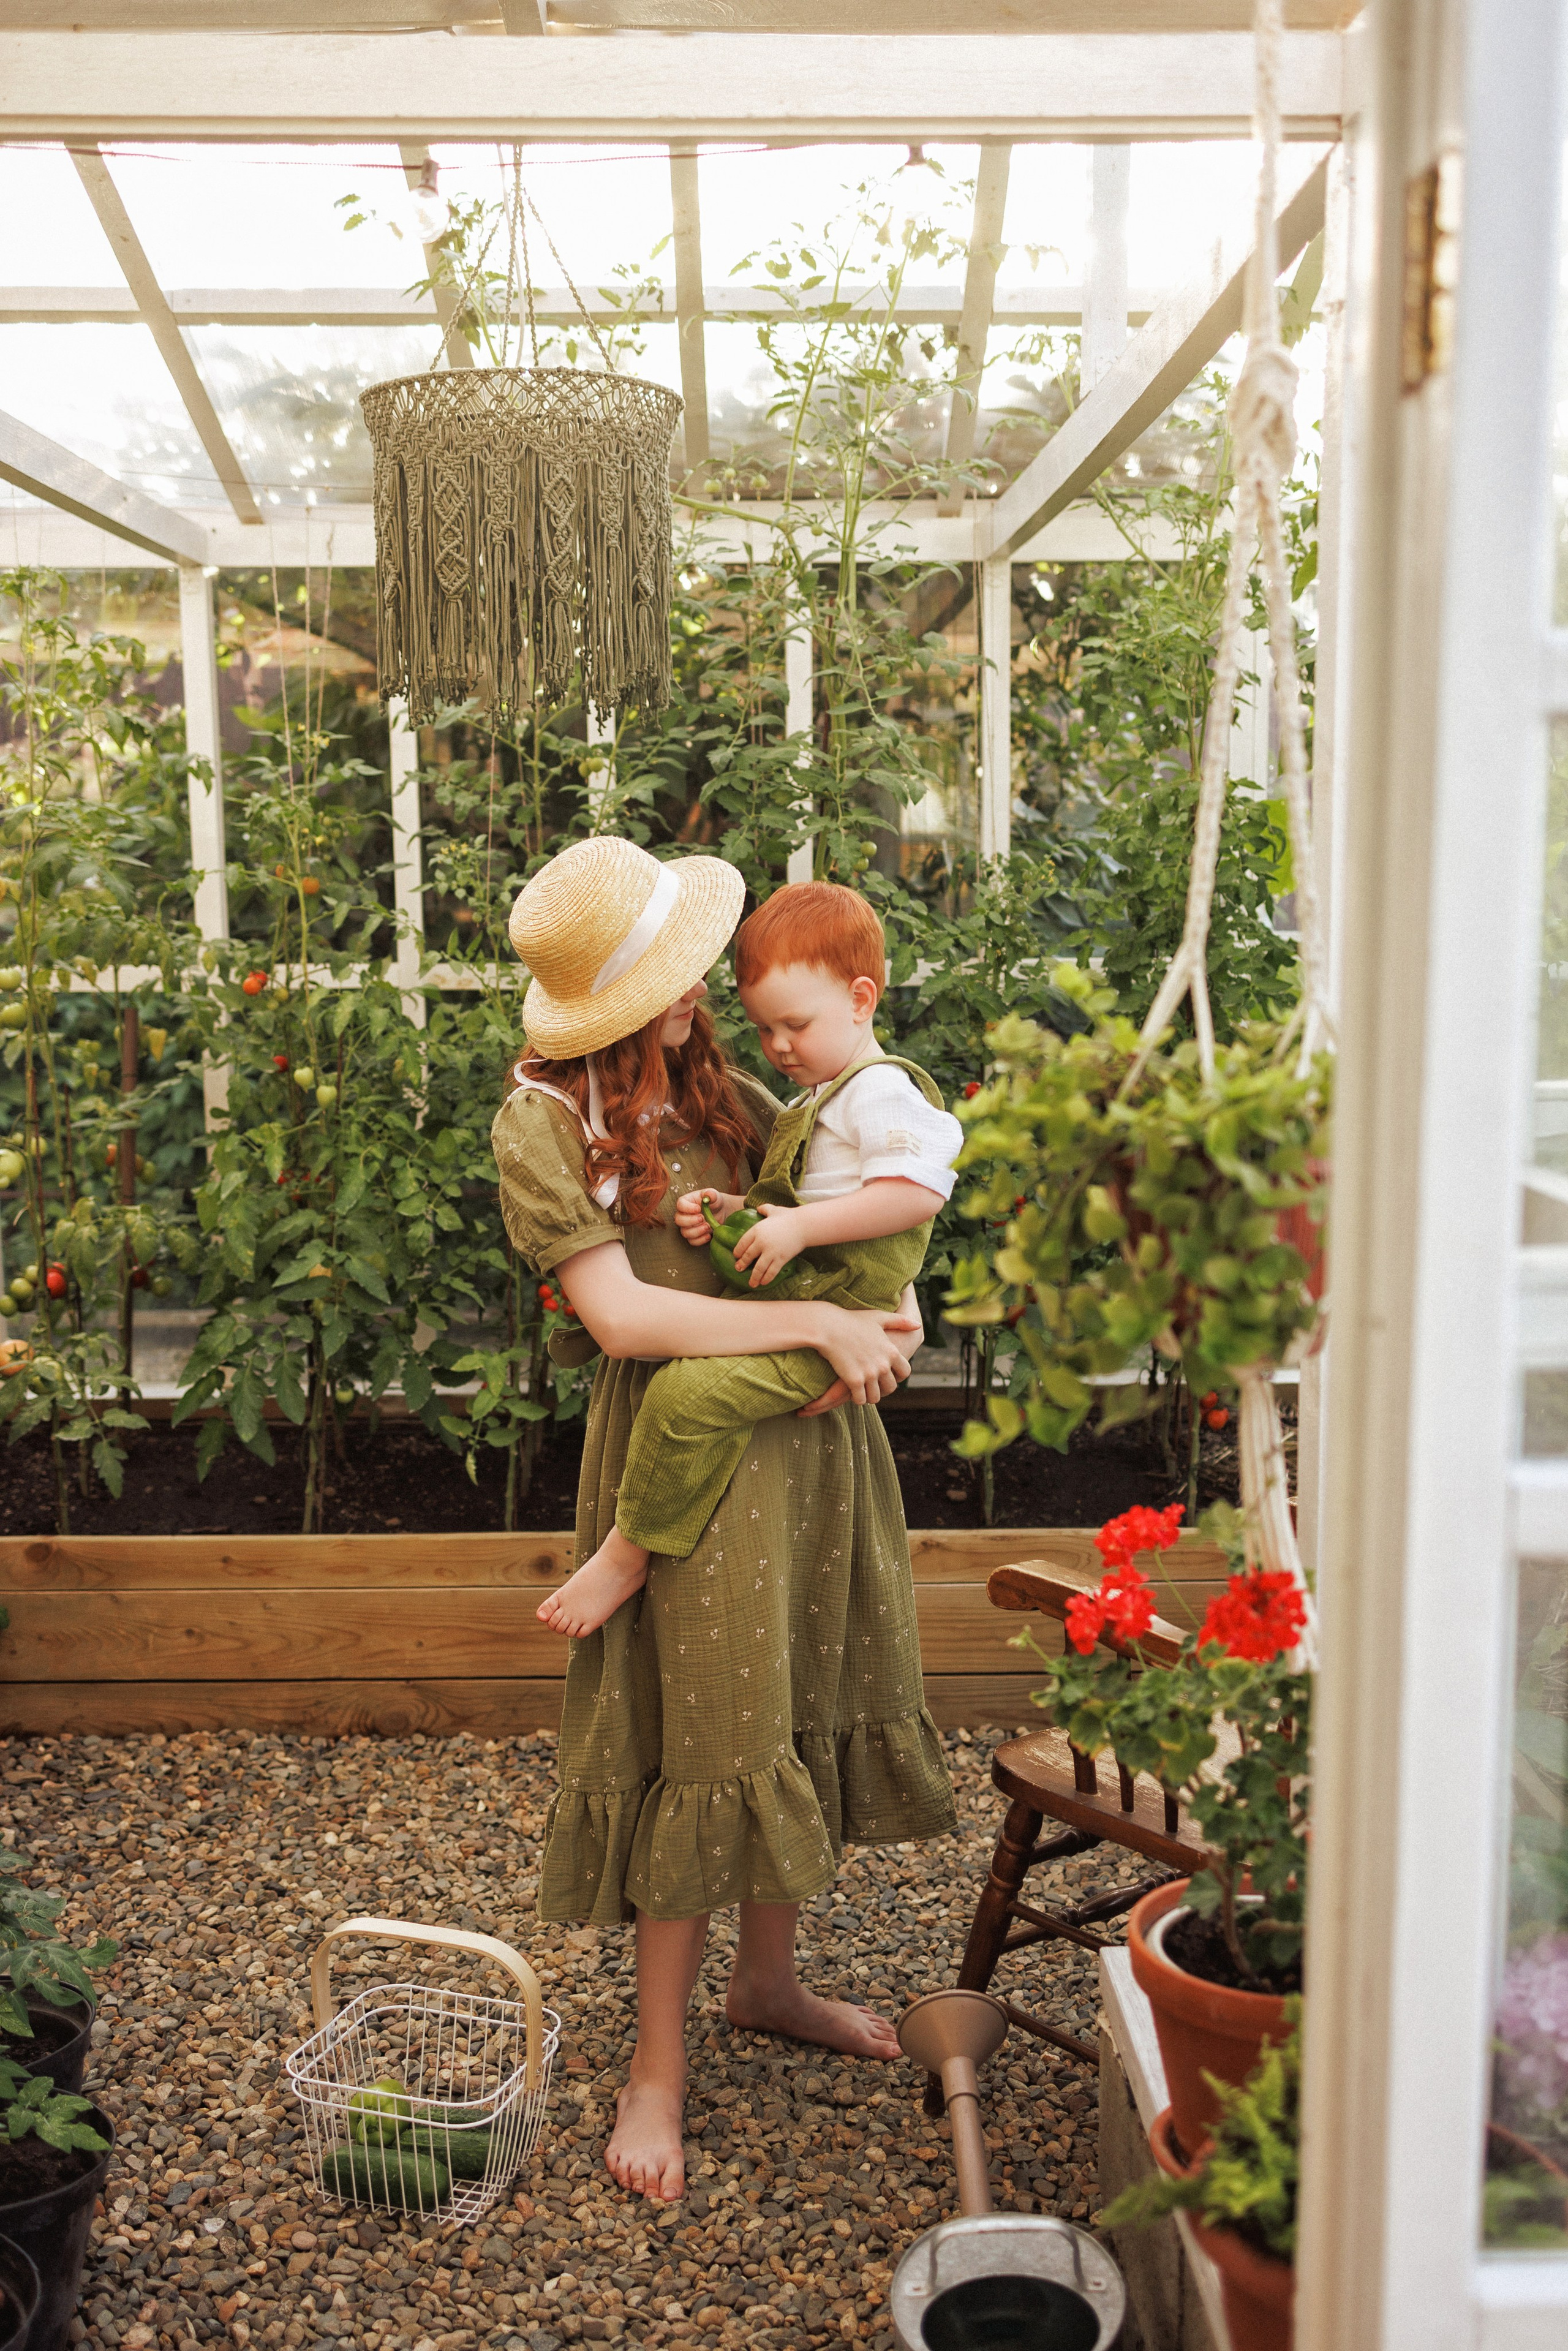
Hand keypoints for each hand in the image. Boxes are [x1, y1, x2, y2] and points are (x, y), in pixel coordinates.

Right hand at [675, 1187, 743, 1246]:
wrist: (722, 1212)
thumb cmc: (714, 1201)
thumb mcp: (714, 1195)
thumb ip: (711, 1194)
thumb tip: (708, 1195)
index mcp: (687, 1202)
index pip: (680, 1205)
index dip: (687, 1208)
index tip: (698, 1209)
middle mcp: (684, 1215)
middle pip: (679, 1220)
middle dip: (690, 1221)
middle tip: (702, 1218)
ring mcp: (688, 1226)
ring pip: (685, 1233)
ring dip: (696, 1231)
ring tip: (708, 1226)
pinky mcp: (694, 1236)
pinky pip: (692, 1241)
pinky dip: (700, 1240)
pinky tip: (709, 1235)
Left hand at [732, 1202, 807, 1287]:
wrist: (804, 1225)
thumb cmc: (789, 1216)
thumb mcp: (774, 1210)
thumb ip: (765, 1209)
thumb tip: (759, 1208)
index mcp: (757, 1230)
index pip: (742, 1243)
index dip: (738, 1251)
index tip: (736, 1256)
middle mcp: (761, 1242)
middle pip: (748, 1256)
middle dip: (742, 1265)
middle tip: (739, 1269)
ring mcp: (771, 1252)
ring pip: (758, 1268)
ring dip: (754, 1277)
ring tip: (751, 1283)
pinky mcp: (781, 1259)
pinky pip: (771, 1272)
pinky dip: (766, 1278)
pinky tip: (763, 1282)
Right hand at [799, 1285, 924, 1415]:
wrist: (828, 1326)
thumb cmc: (852, 1319)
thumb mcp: (879, 1317)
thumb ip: (900, 1321)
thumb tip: (918, 1325)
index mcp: (891, 1351)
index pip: (905, 1372)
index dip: (898, 1376)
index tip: (889, 1376)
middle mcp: (883, 1365)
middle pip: (891, 1388)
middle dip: (882, 1388)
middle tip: (872, 1386)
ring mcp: (869, 1374)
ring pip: (875, 1397)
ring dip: (869, 1396)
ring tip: (862, 1392)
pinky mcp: (854, 1381)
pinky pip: (860, 1399)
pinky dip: (857, 1398)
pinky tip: (852, 1393)